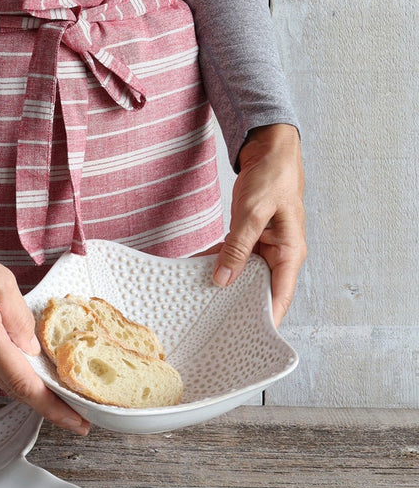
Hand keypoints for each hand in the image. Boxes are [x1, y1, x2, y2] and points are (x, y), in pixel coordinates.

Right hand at [0, 217, 90, 434]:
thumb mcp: (2, 283)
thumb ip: (20, 320)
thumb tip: (33, 350)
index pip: (23, 384)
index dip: (52, 407)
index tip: (75, 421)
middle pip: (15, 389)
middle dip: (48, 406)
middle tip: (78, 417)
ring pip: (4, 379)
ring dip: (32, 391)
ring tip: (62, 396)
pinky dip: (16, 373)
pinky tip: (33, 370)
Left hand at [212, 124, 305, 325]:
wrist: (270, 149)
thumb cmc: (272, 176)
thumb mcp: (252, 212)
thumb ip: (237, 247)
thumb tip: (223, 280)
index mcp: (289, 253)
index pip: (279, 297)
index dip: (265, 320)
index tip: (247, 338)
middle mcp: (279, 255)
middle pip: (259, 290)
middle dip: (239, 307)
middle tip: (214, 327)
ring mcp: (264, 247)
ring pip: (243, 275)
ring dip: (224, 286)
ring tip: (201, 305)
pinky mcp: (251, 239)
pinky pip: (233, 258)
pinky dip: (217, 264)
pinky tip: (197, 272)